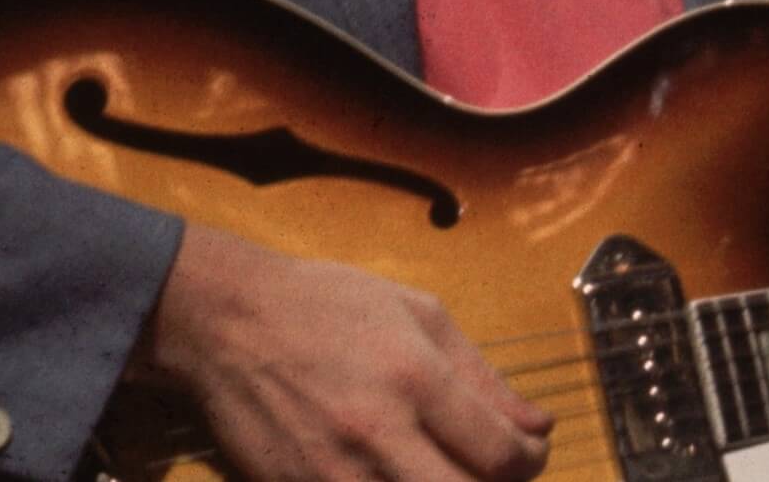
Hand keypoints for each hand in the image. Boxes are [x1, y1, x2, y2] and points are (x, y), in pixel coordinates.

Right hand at [132, 221, 553, 481]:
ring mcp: (335, 476)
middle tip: (493, 475)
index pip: (501, 454)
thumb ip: (481, 374)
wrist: (230, 321)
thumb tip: (538, 425)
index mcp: (414, 377)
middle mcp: (379, 433)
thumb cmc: (327, 304)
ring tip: (444, 469)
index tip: (530, 452)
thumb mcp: (416, 312)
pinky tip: (397, 478)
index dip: (531, 462)